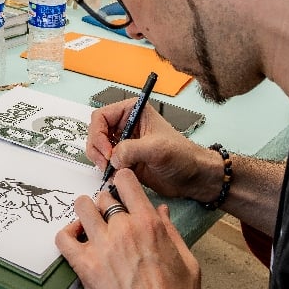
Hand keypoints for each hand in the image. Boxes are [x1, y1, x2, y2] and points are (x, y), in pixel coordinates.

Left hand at [55, 170, 201, 288]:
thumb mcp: (187, 263)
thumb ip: (172, 232)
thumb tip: (162, 211)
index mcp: (150, 225)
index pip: (126, 182)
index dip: (121, 182)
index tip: (120, 189)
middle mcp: (124, 229)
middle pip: (103, 197)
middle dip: (105, 205)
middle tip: (107, 219)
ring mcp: (102, 246)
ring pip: (82, 208)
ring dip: (84, 214)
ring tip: (88, 226)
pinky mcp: (85, 266)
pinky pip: (63, 238)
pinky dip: (66, 235)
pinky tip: (75, 241)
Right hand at [87, 100, 210, 199]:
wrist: (192, 177)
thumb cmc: (181, 156)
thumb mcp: (157, 149)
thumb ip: (131, 149)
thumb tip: (112, 157)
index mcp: (132, 111)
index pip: (101, 116)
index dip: (99, 134)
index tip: (107, 151)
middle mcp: (124, 125)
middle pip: (95, 132)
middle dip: (97, 148)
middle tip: (106, 164)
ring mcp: (122, 142)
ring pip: (96, 148)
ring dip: (100, 160)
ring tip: (112, 171)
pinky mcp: (123, 159)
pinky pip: (104, 162)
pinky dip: (105, 170)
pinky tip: (116, 176)